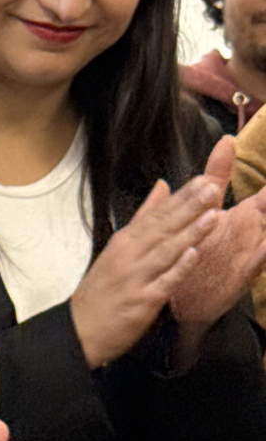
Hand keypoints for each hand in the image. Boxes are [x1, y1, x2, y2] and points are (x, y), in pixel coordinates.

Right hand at [69, 175, 218, 368]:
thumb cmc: (101, 290)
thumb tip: (162, 186)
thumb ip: (143, 216)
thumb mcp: (118, 247)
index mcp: (124, 242)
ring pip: (165, 251)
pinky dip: (178, 269)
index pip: (155, 214)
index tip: (202, 180)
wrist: (81, 329)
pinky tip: (194, 254)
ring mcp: (135, 279)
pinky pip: (163, 283)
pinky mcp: (142, 302)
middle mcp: (128, 256)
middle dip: (189, 207)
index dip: (180, 197)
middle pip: (162, 228)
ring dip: (189, 233)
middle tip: (211, 188)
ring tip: (212, 215)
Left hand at [169, 136, 265, 336]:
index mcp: (243, 216)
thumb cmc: (199, 251)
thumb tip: (226, 141)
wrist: (182, 299)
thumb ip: (218, 175)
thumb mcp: (209, 206)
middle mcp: (251, 232)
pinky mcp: (242, 272)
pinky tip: (265, 245)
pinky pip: (259, 261)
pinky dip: (264, 253)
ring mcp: (249, 252)